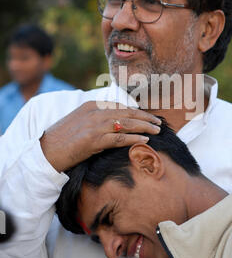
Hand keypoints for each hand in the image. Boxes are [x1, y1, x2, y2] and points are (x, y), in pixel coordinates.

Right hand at [40, 101, 161, 172]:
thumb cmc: (62, 140)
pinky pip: (119, 138)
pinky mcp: (93, 140)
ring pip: (126, 124)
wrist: (45, 151)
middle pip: (127, 113)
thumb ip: (97, 120)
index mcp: (91, 105)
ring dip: (144, 127)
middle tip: (159, 122)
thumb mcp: (80, 123)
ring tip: (157, 130)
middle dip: (145, 117)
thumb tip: (115, 124)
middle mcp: (94, 112)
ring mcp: (94, 125)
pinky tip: (145, 140)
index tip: (149, 116)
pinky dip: (134, 138)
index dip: (137, 111)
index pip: (120, 106)